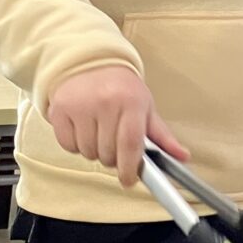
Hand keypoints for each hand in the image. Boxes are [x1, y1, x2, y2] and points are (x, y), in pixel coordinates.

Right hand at [47, 66, 188, 187]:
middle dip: (113, 158)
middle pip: (108, 154)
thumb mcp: (145, 107)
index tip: (129, 180)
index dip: (129, 168)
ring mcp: (80, 105)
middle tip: (114, 143)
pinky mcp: (60, 109)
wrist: (90, 62)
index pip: (130, 144)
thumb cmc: (121, 88)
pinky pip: (68, 145)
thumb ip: (162, 136)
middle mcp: (105, 102)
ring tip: (98, 131)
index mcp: (131, 102)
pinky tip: (82, 127)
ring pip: (88, 152)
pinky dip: (75, 144)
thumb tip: (182, 156)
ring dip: (94, 151)